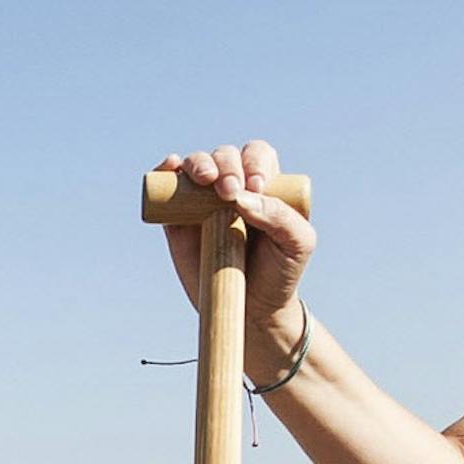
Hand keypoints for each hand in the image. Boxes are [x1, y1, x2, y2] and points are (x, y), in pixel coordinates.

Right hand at [154, 140, 315, 372]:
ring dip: (199, 164)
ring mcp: (202, 198)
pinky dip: (166, 169)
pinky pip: (168, 182)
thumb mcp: (297, 246)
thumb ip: (281, 217)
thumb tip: (241, 196)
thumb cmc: (279, 273)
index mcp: (264, 186)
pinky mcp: (177, 214)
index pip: (257, 155)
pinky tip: (172, 167)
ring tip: (205, 181)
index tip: (257, 188)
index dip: (255, 163)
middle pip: (225, 155)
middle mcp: (232, 185)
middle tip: (229, 191)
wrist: (252, 308)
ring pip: (196, 164)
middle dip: (227, 165)